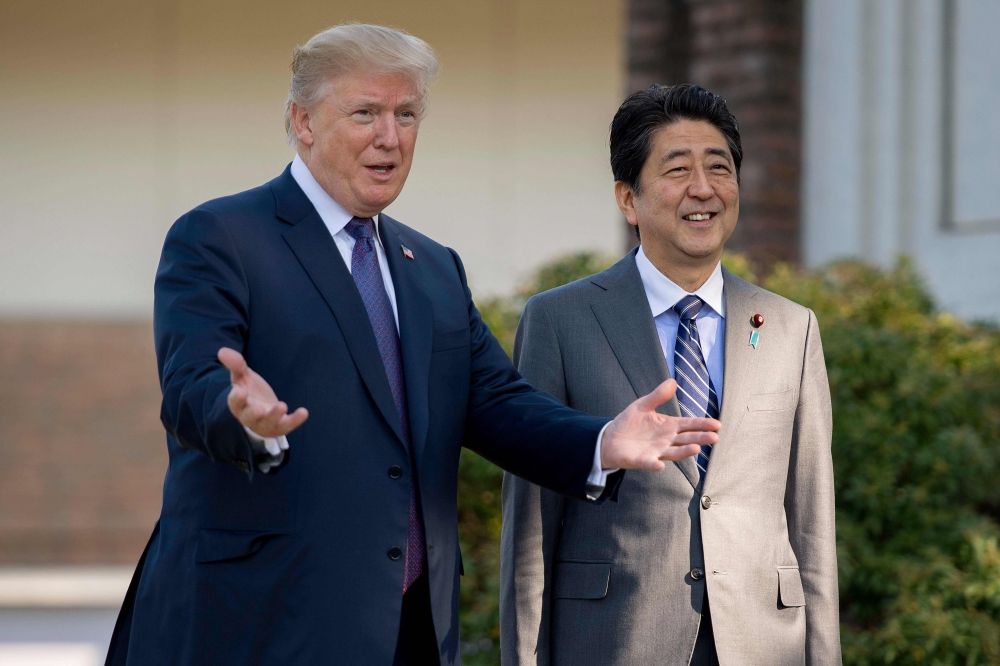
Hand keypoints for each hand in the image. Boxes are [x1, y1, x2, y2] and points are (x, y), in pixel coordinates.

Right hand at [218, 347, 308, 437]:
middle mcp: (249, 417)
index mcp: (238, 404)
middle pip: (249, 418)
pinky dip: (295, 420)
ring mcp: (265, 423)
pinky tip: (304, 412)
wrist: (262, 408)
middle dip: (254, 414)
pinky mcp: (280, 426)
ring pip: (268, 423)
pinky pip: (286, 425)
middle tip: (259, 409)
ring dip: (275, 416)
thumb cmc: (250, 390)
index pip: (235, 402)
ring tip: (282, 406)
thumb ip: (236, 365)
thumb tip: (222, 351)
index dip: (237, 398)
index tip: (239, 391)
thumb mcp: (243, 376)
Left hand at [601, 379, 720, 470]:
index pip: (689, 424)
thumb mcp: (643, 405)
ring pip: (673, 452)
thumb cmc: (630, 422)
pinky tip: (660, 465)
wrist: (610, 438)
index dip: (702, 424)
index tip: (717, 424)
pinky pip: (650, 463)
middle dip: (700, 438)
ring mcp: (656, 451)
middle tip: (714, 437)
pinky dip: (655, 465)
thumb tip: (672, 381)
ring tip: (697, 448)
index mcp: (668, 426)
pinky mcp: (642, 460)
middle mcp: (666, 440)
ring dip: (684, 451)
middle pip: (686, 439)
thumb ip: (658, 395)